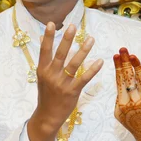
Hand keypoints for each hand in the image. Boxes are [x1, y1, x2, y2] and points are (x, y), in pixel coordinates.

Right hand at [27, 22, 102, 140]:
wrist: (47, 116)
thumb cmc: (46, 93)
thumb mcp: (42, 75)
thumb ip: (44, 57)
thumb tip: (41, 38)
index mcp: (42, 70)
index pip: (45, 50)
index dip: (48, 37)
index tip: (52, 24)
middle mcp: (51, 75)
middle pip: (60, 54)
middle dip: (67, 40)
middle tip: (73, 26)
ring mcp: (62, 84)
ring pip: (74, 64)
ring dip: (83, 51)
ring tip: (91, 39)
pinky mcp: (72, 92)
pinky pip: (83, 79)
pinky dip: (92, 70)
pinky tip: (99, 61)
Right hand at [114, 47, 140, 140]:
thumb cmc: (133, 122)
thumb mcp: (119, 113)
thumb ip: (119, 98)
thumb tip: (120, 79)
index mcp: (122, 103)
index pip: (119, 81)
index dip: (118, 67)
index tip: (116, 55)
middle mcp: (133, 101)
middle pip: (128, 78)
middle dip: (125, 63)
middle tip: (123, 49)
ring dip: (137, 67)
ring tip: (133, 56)